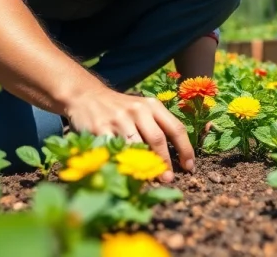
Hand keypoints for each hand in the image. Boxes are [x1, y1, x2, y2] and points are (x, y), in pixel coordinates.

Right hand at [63, 87, 194, 182]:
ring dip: (145, 166)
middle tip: (169, 178)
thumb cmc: (121, 109)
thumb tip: (180, 156)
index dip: (185, 149)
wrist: (87, 96)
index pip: (176, 128)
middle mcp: (138, 110)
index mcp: (153, 106)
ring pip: (137, 146)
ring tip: (151, 179)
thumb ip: (159, 126)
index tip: (189, 166)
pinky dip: (122, 163)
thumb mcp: (143, 109)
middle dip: (165, 162)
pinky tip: (127, 173)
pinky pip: (115, 150)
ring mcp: (119, 119)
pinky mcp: (100, 128)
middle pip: (158, 139)